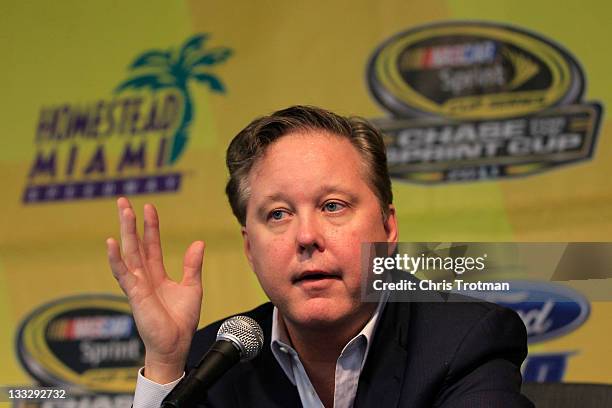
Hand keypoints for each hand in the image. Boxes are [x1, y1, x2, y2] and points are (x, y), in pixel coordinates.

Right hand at [106, 197, 204, 382]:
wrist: (176, 344)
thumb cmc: (181, 320)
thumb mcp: (192, 287)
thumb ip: (193, 265)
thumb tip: (198, 242)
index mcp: (157, 275)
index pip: (151, 246)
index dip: (150, 227)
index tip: (148, 207)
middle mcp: (145, 277)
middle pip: (136, 244)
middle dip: (130, 223)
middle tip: (123, 201)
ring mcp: (138, 284)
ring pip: (129, 253)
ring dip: (125, 231)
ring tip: (123, 210)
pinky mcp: (135, 294)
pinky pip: (123, 273)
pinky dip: (116, 258)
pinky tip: (111, 242)